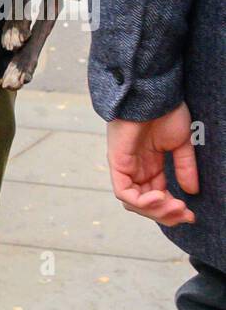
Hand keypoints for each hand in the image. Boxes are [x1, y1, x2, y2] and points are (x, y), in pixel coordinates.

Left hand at [106, 106, 198, 226]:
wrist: (153, 94)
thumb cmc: (165, 112)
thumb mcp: (180, 144)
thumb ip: (184, 167)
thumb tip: (191, 192)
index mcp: (149, 166)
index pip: (156, 197)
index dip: (171, 209)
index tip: (190, 215)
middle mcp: (135, 170)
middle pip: (144, 204)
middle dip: (165, 214)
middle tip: (186, 215)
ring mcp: (125, 167)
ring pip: (133, 202)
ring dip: (156, 209)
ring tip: (176, 207)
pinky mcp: (117, 163)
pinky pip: (124, 191)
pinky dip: (141, 200)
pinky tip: (161, 197)